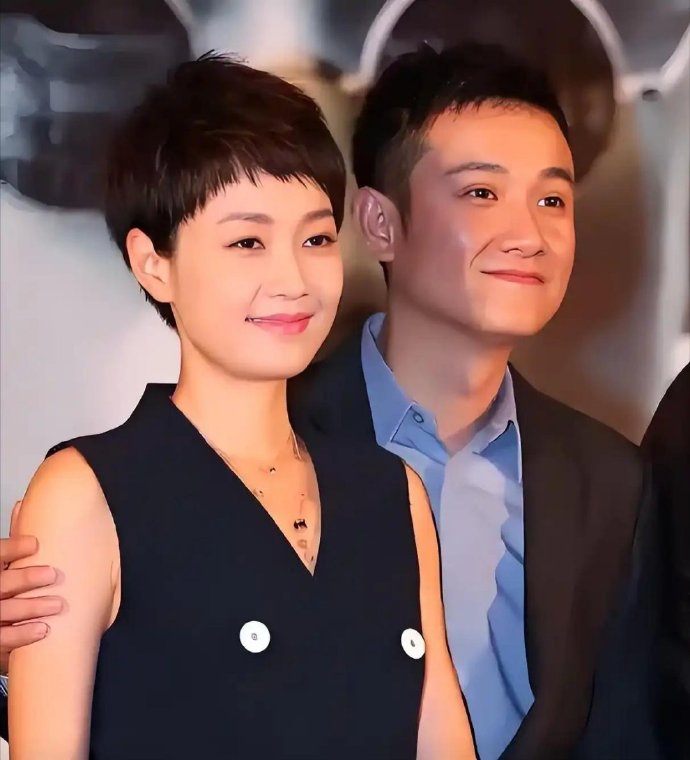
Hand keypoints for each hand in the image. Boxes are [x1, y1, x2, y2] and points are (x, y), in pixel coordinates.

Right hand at [0, 501, 62, 673]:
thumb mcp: (0, 562)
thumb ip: (10, 544)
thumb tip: (22, 505)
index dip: (11, 549)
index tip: (35, 543)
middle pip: (0, 584)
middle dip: (26, 579)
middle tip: (53, 574)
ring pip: (4, 612)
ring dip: (32, 608)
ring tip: (58, 604)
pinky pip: (2, 641)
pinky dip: (22, 636)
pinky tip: (44, 630)